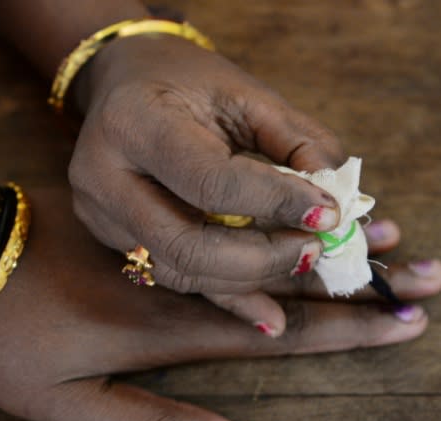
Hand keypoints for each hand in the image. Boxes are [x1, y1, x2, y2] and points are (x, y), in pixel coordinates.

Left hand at [0, 187, 440, 420]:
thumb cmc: (4, 342)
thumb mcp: (69, 406)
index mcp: (172, 326)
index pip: (280, 331)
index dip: (344, 330)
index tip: (401, 320)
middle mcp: (179, 281)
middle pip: (285, 282)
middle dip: (358, 280)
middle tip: (424, 271)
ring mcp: (160, 247)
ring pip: (256, 247)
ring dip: (324, 245)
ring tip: (384, 235)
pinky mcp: (138, 226)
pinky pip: (215, 226)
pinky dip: (264, 224)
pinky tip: (295, 218)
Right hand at [68, 33, 348, 331]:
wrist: (124, 84)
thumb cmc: (188, 83)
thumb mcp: (247, 94)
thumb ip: (297, 142)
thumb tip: (339, 205)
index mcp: (134, 123)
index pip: (209, 181)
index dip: (274, 202)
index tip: (329, 212)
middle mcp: (103, 176)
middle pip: (186, 245)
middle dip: (262, 258)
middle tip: (316, 248)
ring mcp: (100, 215)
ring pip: (179, 272)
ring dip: (250, 279)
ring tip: (303, 261)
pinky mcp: (111, 239)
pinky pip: (174, 278)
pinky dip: (228, 296)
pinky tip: (271, 317)